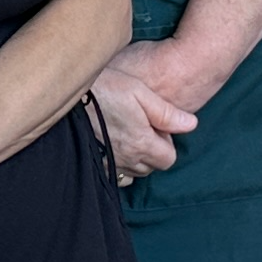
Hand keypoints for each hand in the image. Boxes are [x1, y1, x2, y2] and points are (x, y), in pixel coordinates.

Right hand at [92, 44, 198, 182]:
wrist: (69, 95)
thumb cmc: (106, 89)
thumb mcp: (140, 93)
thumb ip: (168, 113)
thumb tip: (191, 125)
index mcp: (142, 143)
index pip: (168, 159)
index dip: (167, 142)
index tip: (156, 126)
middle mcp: (127, 158)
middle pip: (151, 166)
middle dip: (153, 150)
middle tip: (142, 127)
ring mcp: (109, 161)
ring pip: (133, 172)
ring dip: (137, 158)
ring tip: (129, 135)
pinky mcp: (94, 160)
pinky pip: (114, 172)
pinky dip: (119, 164)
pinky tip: (114, 145)